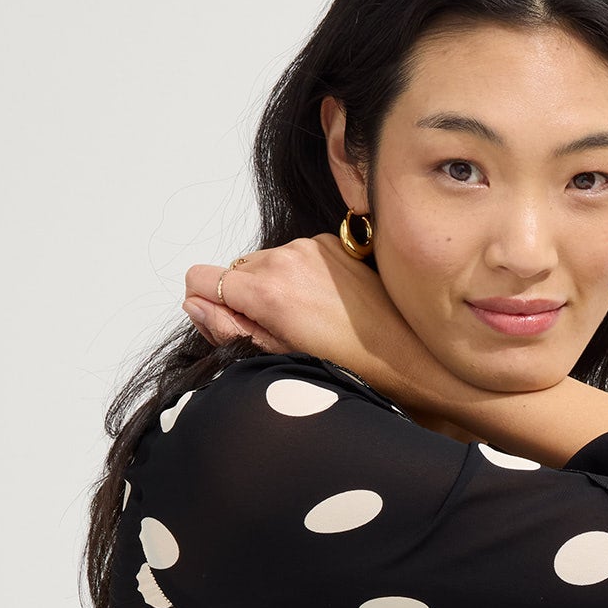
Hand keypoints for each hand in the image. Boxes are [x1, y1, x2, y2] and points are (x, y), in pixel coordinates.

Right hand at [181, 234, 464, 418]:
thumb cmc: (352, 366)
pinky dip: (302, 275)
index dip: (209, 306)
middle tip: (281, 332)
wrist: (413, 354)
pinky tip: (328, 303)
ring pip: (267, 263)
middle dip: (246, 299)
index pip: (200, 279)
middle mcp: (285, 258)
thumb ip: (231, 328)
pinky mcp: (334, 241)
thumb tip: (194, 304)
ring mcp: (311, 245)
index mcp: (268, 291)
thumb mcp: (282, 357)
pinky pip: (298, 254)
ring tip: (310, 321)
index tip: (232, 326)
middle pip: (236, 272)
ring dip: (276, 288)